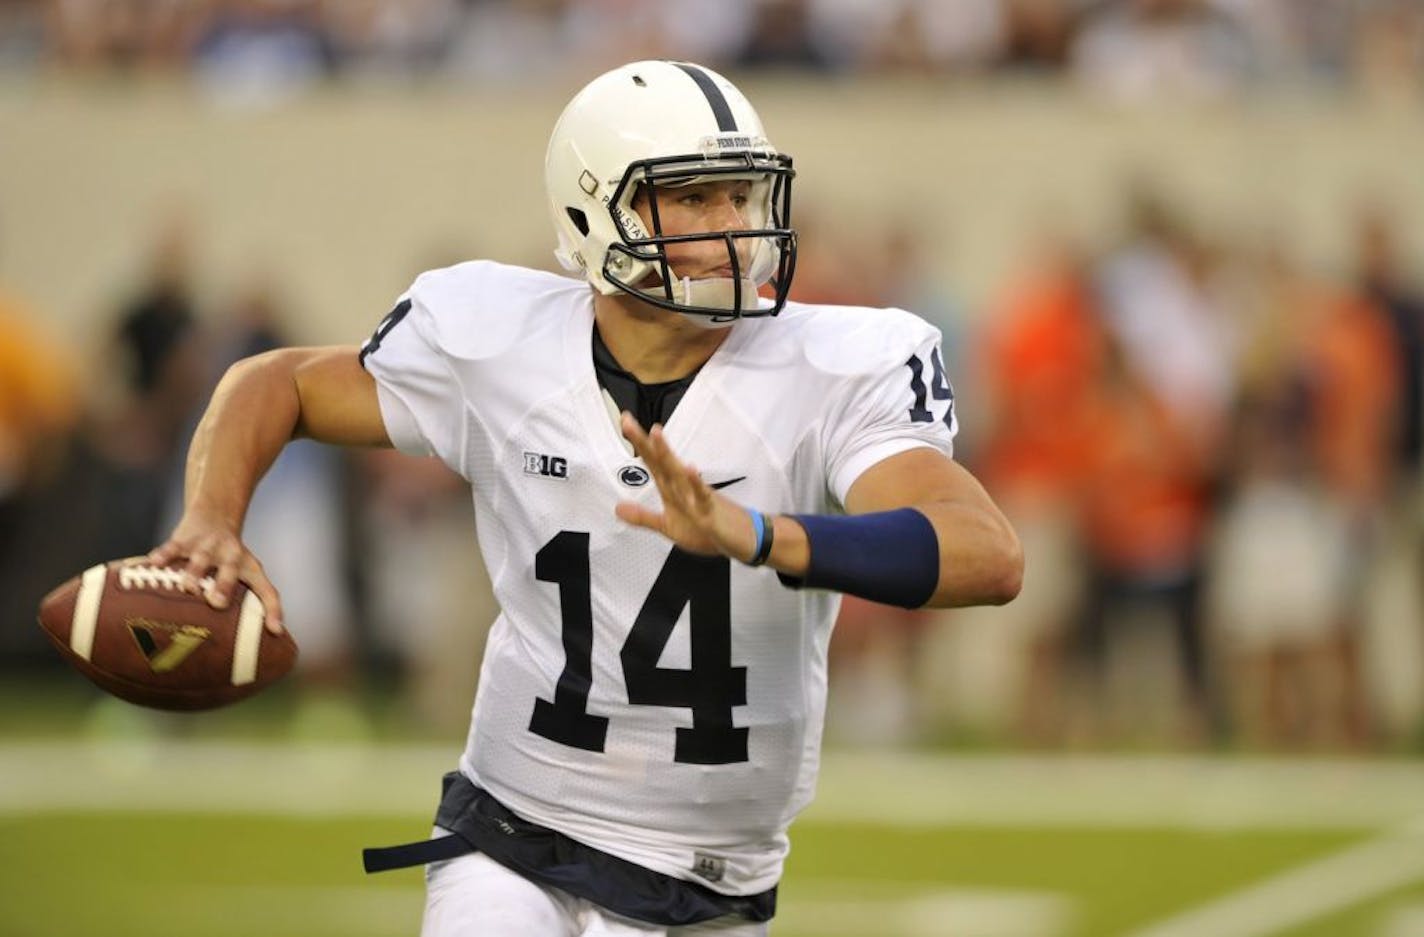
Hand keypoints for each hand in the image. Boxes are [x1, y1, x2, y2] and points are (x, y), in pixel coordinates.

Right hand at [147, 509, 284, 633]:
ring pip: (200, 559)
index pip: (266, 590)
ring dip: (194, 573)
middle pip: (230, 571)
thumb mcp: (248, 571)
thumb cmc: (231, 554)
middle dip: (224, 586)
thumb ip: (256, 600)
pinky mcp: (184, 539)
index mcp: (249, 568)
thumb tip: (272, 634)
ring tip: (187, 587)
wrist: (215, 512)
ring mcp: (206, 547)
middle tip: (218, 602)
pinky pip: (172, 547)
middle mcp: (230, 556)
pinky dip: (163, 555)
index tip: (275, 630)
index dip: (273, 610)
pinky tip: (154, 563)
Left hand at [615, 412, 757, 562]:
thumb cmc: (709, 530)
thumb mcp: (668, 527)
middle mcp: (683, 487)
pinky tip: (690, 469)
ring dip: (667, 454)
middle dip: (644, 442)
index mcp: (673, 489)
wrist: (743, 539)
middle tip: (627, 421)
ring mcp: (697, 497)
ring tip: (654, 434)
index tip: (625, 422)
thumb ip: (643, 517)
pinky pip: (703, 495)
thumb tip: (618, 508)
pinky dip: (696, 483)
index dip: (638, 444)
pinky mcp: (710, 510)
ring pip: (679, 473)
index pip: (653, 462)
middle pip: (661, 461)